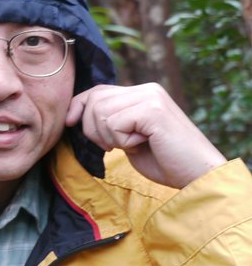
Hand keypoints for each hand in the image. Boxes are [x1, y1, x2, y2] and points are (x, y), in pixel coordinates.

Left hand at [66, 83, 225, 188]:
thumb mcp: (130, 136)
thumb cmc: (165, 160)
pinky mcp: (152, 110)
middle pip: (94, 100)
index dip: (78, 105)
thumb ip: (112, 120)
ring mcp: (150, 97)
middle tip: (114, 146)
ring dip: (108, 137)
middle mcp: (146, 89)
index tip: (68, 122)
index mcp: (142, 92)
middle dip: (93, 128)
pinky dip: (121, 141)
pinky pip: (113, 124)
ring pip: (100, 113)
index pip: (97, 91)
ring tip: (132, 144)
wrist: (199, 176)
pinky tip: (142, 144)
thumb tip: (77, 113)